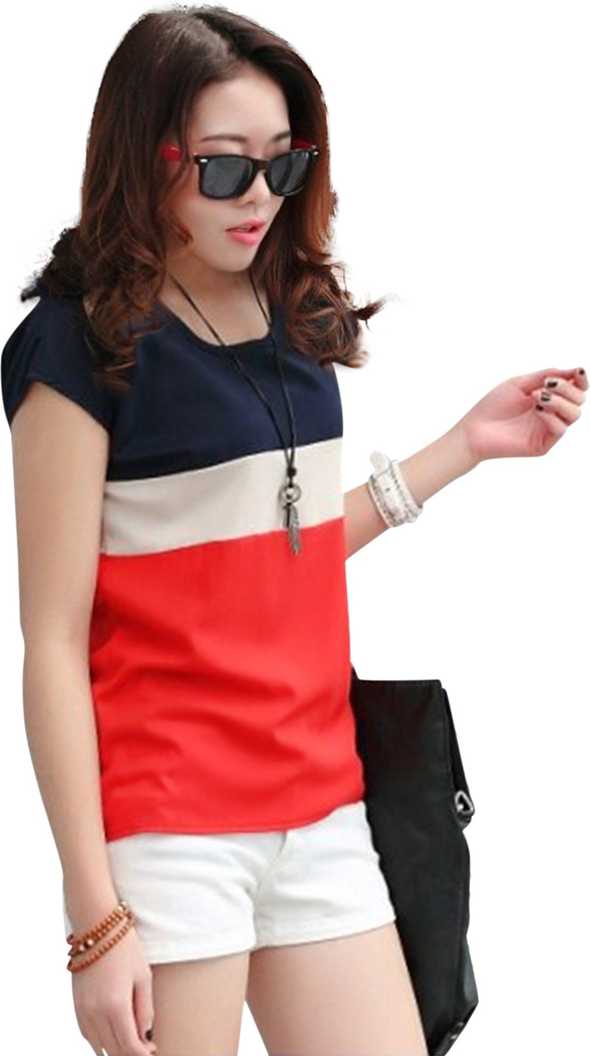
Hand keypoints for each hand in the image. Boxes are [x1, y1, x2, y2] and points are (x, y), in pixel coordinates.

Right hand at [71, 926, 156, 1055]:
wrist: (97, 927)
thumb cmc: (125, 948)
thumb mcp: (143, 977)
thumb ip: (145, 1010)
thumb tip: (145, 1035)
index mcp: (115, 1006)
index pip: (129, 1046)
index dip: (142, 1054)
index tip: (152, 1052)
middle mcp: (95, 1013)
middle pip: (114, 1050)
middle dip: (130, 1053)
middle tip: (146, 1048)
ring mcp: (83, 1011)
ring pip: (98, 1046)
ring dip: (115, 1049)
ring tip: (131, 1042)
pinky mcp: (76, 1006)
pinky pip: (87, 1035)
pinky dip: (100, 1041)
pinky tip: (112, 1036)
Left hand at [455, 366, 586, 461]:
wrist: (475, 429)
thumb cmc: (493, 406)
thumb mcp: (520, 383)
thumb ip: (545, 375)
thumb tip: (572, 371)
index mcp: (548, 398)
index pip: (574, 389)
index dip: (581, 380)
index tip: (578, 372)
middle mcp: (551, 413)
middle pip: (579, 400)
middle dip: (568, 389)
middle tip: (548, 384)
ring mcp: (548, 429)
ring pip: (574, 414)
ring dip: (560, 401)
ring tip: (539, 396)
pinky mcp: (543, 444)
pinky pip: (560, 429)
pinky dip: (551, 416)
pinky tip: (536, 410)